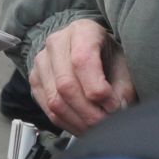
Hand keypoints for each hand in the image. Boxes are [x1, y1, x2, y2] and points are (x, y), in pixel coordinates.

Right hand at [29, 18, 135, 133]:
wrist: (87, 51)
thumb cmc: (108, 57)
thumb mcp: (123, 65)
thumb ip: (123, 87)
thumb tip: (118, 109)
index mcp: (82, 30)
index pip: (82, 60)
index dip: (97, 88)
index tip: (114, 105)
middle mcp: (56, 42)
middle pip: (65, 84)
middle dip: (89, 111)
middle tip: (107, 123)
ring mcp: (41, 62)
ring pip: (55, 100)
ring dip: (78, 121)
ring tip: (98, 128)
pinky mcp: (35, 81)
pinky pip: (48, 110)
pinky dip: (68, 124)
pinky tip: (83, 126)